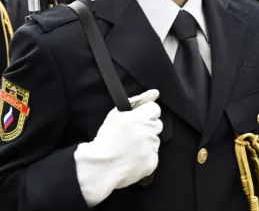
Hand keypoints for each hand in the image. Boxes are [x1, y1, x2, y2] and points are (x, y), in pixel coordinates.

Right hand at [74, 89, 162, 205]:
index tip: (138, 119)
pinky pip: (153, 155)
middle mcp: (147, 132)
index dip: (146, 113)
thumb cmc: (106, 139)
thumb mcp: (117, 114)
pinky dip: (145, 156)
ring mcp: (151, 148)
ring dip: (146, 142)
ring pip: (155, 140)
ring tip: (130, 147)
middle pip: (157, 124)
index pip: (155, 109)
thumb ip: (138, 101)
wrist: (101, 166)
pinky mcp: (152, 162)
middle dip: (147, 127)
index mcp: (140, 118)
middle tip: (132, 134)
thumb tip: (155, 93)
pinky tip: (133, 157)